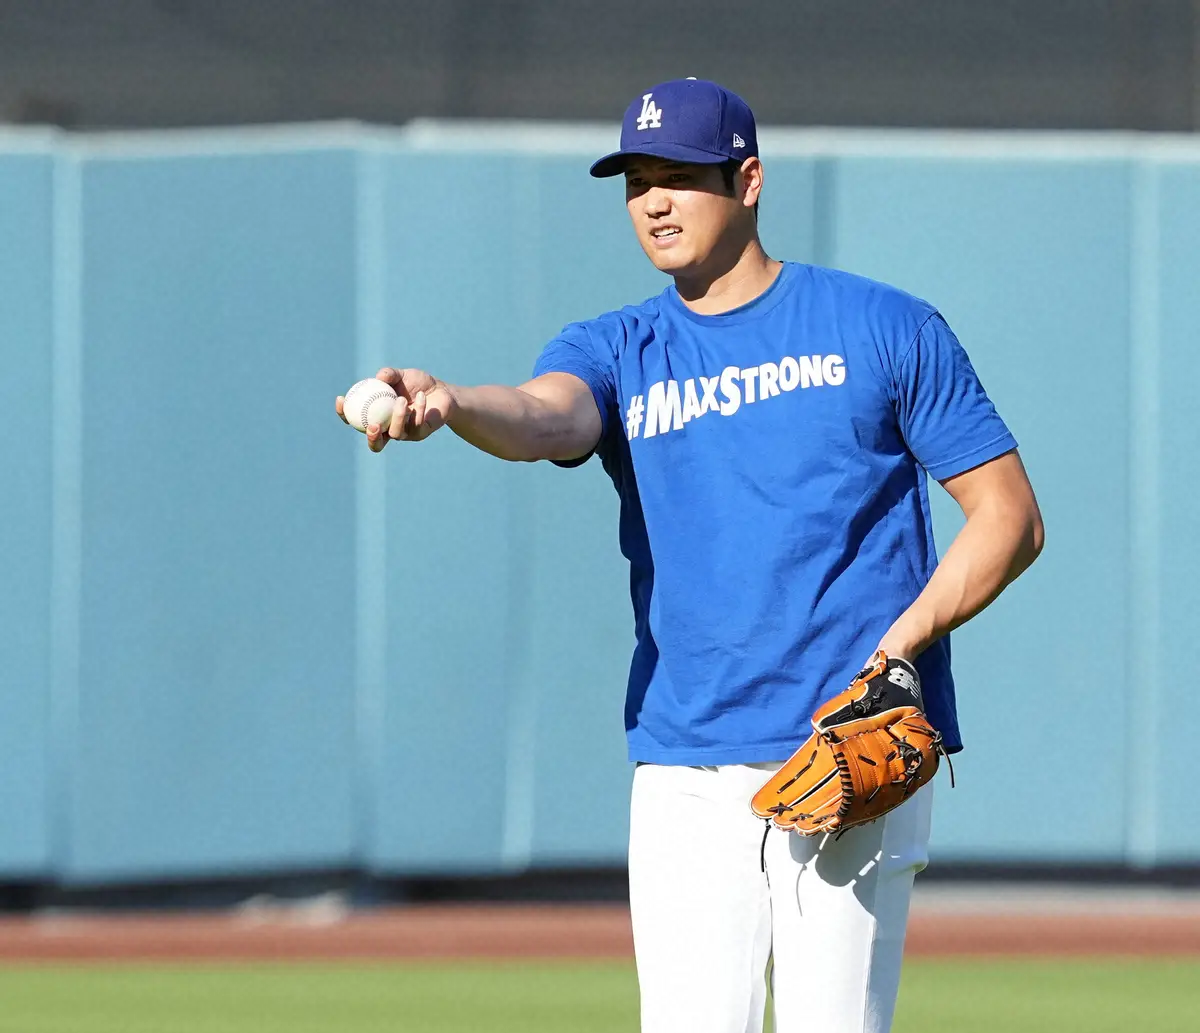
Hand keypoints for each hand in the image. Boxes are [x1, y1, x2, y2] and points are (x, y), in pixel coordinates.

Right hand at [334, 367, 455, 452]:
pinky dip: (419, 408)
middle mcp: (389, 429)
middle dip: (372, 439)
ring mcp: (406, 434)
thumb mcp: (402, 375)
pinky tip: (421, 396)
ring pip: (396, 433)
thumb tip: (379, 377)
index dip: (344, 414)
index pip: (356, 420)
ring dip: (397, 417)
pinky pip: (417, 424)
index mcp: (378, 416)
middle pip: (376, 443)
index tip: (341, 400)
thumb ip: (390, 375)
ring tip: (401, 400)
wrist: (442, 391)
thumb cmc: (417, 383)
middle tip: (373, 426)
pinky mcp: (421, 434)